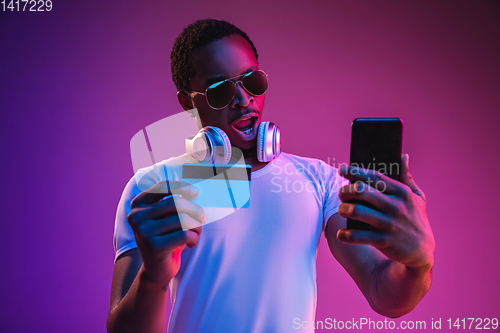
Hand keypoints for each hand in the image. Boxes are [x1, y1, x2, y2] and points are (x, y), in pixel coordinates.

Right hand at [127, 181, 206, 283]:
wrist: (156, 269)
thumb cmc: (166, 238)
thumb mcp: (165, 217)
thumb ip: (173, 202)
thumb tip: (195, 190)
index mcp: (138, 205)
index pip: (162, 187)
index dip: (182, 187)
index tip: (196, 192)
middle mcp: (137, 216)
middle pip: (176, 202)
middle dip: (195, 210)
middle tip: (203, 218)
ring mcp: (144, 232)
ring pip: (182, 219)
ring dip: (196, 226)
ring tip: (196, 232)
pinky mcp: (154, 247)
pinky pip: (185, 234)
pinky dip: (194, 238)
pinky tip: (191, 243)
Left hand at [336, 154, 434, 269]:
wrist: (422, 251)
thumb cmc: (415, 219)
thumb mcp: (417, 197)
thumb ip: (407, 177)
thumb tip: (403, 156)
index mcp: (402, 193)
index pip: (375, 177)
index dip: (355, 172)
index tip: (342, 170)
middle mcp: (395, 207)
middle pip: (362, 191)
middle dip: (346, 190)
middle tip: (341, 193)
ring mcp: (389, 224)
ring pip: (357, 211)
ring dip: (344, 209)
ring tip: (342, 210)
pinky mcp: (383, 241)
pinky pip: (358, 236)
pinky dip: (345, 235)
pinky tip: (340, 234)